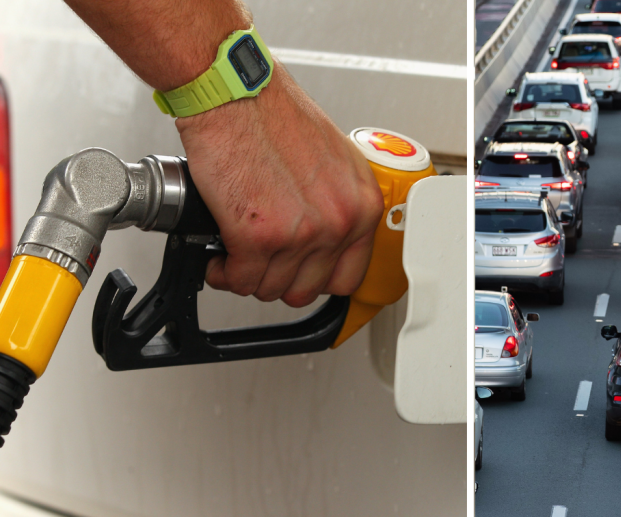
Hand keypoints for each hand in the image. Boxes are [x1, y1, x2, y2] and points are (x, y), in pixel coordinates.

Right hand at [176, 66, 383, 306]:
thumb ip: (337, 201)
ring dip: (249, 276)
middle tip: (263, 262)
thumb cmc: (274, 113)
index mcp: (362, 203)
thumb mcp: (334, 158)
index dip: (318, 279)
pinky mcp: (257, 237)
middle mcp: (339, 221)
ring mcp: (300, 233)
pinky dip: (226, 273)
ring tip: (238, 255)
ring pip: (271, 288)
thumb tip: (327, 233)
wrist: (233, 93)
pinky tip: (221, 256)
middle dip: (279, 279)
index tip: (301, 274)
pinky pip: (241, 279)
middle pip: (308, 288)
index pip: (349, 276)